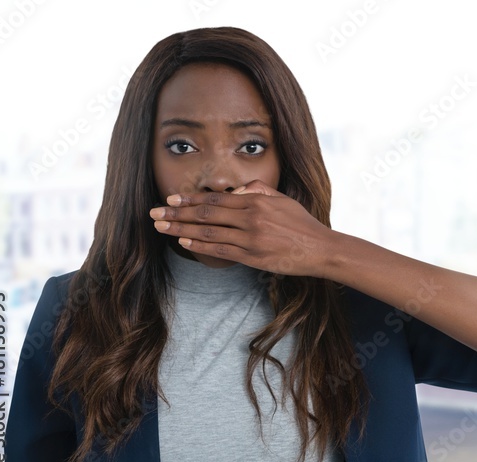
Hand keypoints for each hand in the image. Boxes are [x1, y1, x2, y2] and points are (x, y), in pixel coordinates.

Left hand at [149, 180, 336, 276]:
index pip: (216, 198)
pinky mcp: (252, 257)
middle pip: (206, 214)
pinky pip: (220, 251)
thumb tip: (237, 189)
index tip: (171, 198)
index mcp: (256, 202)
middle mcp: (250, 218)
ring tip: (162, 227)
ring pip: (208, 232)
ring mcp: (250, 239)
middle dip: (177, 213)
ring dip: (181, 230)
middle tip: (155, 212)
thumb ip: (259, 190)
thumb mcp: (283, 199)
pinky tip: (184, 243)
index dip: (190, 198)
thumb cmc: (302, 224)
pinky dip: (200, 246)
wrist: (321, 249)